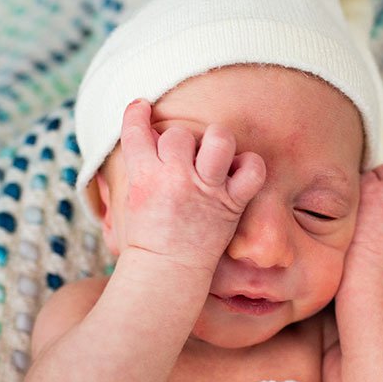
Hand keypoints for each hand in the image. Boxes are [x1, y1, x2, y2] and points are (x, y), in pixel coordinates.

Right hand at [117, 99, 265, 274]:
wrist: (166, 273)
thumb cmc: (146, 239)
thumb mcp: (130, 200)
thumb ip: (137, 169)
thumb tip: (143, 142)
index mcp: (143, 176)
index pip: (137, 129)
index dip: (137, 113)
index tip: (142, 107)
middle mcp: (174, 177)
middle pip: (179, 133)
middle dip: (180, 142)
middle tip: (182, 161)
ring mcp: (205, 189)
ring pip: (218, 139)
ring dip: (216, 142)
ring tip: (212, 157)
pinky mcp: (231, 203)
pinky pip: (252, 168)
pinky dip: (250, 166)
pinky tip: (237, 173)